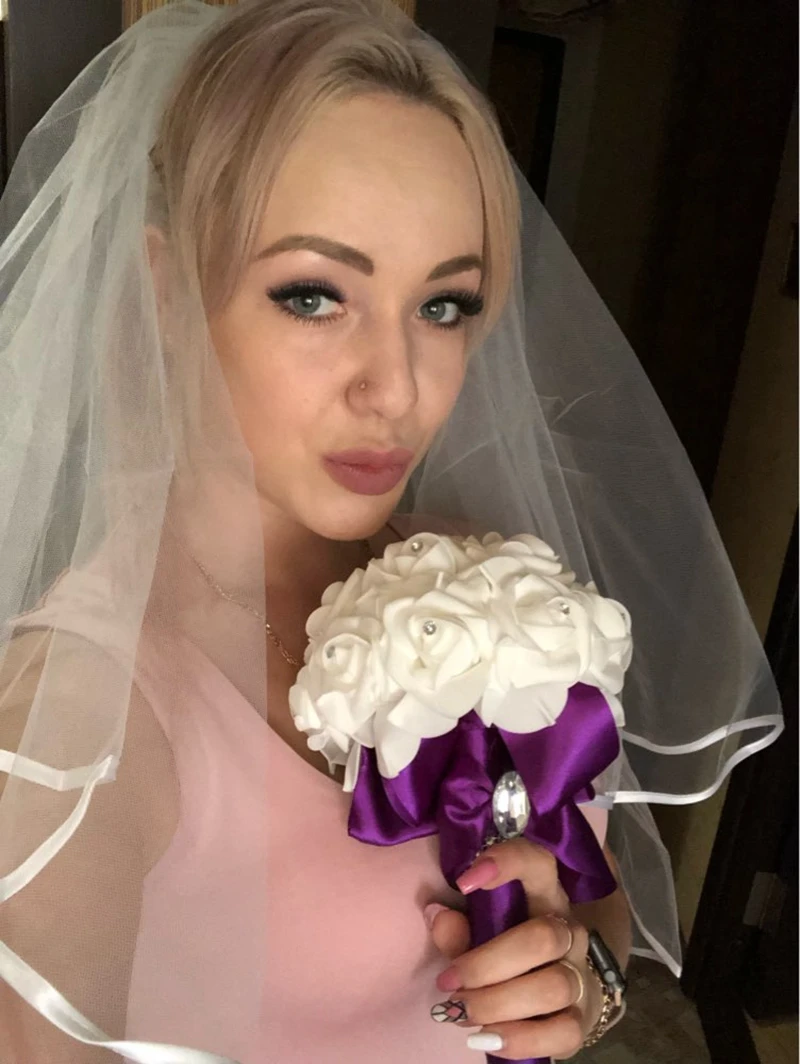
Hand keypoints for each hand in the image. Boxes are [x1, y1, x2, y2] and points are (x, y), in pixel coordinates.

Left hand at [427, 838, 601, 1059]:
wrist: (547, 993)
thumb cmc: (503, 950)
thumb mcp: (477, 932)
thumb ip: (458, 927)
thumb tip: (436, 915)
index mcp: (543, 895)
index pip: (538, 863)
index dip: (506, 863)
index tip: (464, 881)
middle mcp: (568, 930)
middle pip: (542, 938)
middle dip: (487, 964)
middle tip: (448, 981)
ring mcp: (580, 974)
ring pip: (553, 987)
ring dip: (498, 1003)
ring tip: (461, 1012)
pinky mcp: (581, 1018)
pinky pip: (562, 1032)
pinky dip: (521, 1038)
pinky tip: (488, 1038)